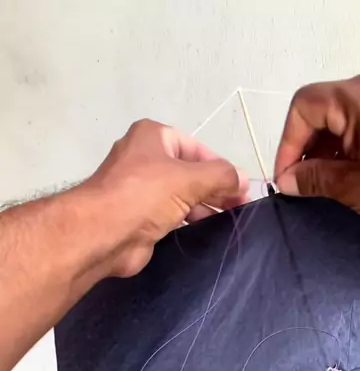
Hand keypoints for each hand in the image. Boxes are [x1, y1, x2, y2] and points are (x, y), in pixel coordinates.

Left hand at [85, 119, 249, 276]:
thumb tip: (244, 179)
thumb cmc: (143, 195)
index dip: (222, 167)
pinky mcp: (140, 217)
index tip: (242, 188)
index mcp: (153, 136)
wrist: (103, 233)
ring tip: (230, 220)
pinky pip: (172, 215)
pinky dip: (190, 220)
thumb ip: (221, 176)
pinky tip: (209, 230)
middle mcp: (145, 158)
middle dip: (216, 188)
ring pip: (182, 195)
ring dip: (205, 206)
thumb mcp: (189, 178)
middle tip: (240, 207)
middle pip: (190, 172)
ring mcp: (141, 189)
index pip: (197, 148)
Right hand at [274, 72, 359, 247]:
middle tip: (298, 183)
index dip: (288, 143)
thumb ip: (313, 178)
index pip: (304, 107)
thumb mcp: (351, 186)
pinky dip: (344, 145)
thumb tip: (285, 181)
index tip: (285, 177)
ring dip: (324, 148)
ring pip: (339, 117)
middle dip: (305, 146)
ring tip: (319, 183)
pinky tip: (341, 174)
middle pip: (321, 109)